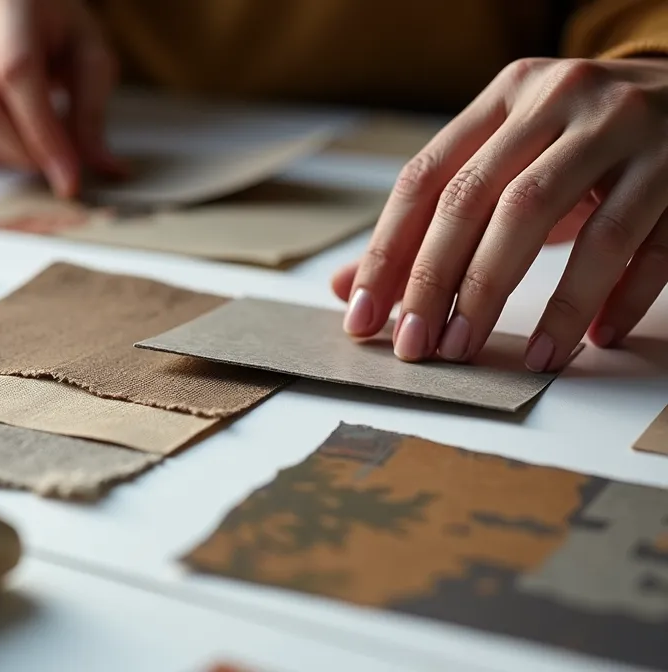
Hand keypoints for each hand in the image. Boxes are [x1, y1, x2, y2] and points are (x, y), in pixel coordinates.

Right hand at [0, 0, 125, 197]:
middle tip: (59, 167)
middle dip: (24, 153)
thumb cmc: (60, 19)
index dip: (42, 133)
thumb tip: (105, 168)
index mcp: (10, 3)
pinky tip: (17, 137)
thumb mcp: (90, 52)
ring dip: (7, 155)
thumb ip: (93, 110)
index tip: (69, 177)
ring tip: (41, 151)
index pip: (17, 76)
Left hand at [332, 57, 667, 370]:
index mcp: (506, 95)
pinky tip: (583, 341)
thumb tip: (347, 288)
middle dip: (439, 283)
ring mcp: (627, 130)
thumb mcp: (510, 158)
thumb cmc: (584, 138)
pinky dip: (608, 298)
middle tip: (420, 346)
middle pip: (479, 200)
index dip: (388, 253)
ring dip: (508, 295)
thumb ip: (434, 218)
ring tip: (480, 352)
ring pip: (549, 219)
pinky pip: (639, 245)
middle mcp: (561, 100)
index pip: (426, 179)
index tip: (363, 316)